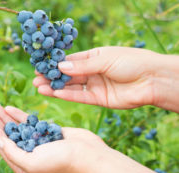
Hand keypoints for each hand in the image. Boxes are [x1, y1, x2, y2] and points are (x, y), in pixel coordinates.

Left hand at [0, 101, 161, 172]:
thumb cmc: (63, 164)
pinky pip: (30, 123)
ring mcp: (38, 143)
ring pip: (17, 127)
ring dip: (5, 116)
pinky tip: (10, 108)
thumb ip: (14, 153)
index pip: (1, 142)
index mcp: (22, 165)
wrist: (92, 158)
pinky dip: (20, 115)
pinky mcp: (48, 134)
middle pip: (7, 134)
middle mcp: (28, 154)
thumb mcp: (33, 163)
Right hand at [33, 47, 170, 108]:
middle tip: (36, 79)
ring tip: (39, 87)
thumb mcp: (104, 59)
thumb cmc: (131, 62)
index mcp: (94, 57)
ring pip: (71, 87)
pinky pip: (80, 97)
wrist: (152, 80)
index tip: (41, 65)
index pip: (71, 60)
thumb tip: (60, 66)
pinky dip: (67, 95)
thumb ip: (82, 65)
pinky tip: (54, 93)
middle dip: (52, 77)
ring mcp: (95, 85)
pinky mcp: (98, 99)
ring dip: (55, 87)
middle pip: (68, 75)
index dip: (56, 63)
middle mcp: (93, 71)